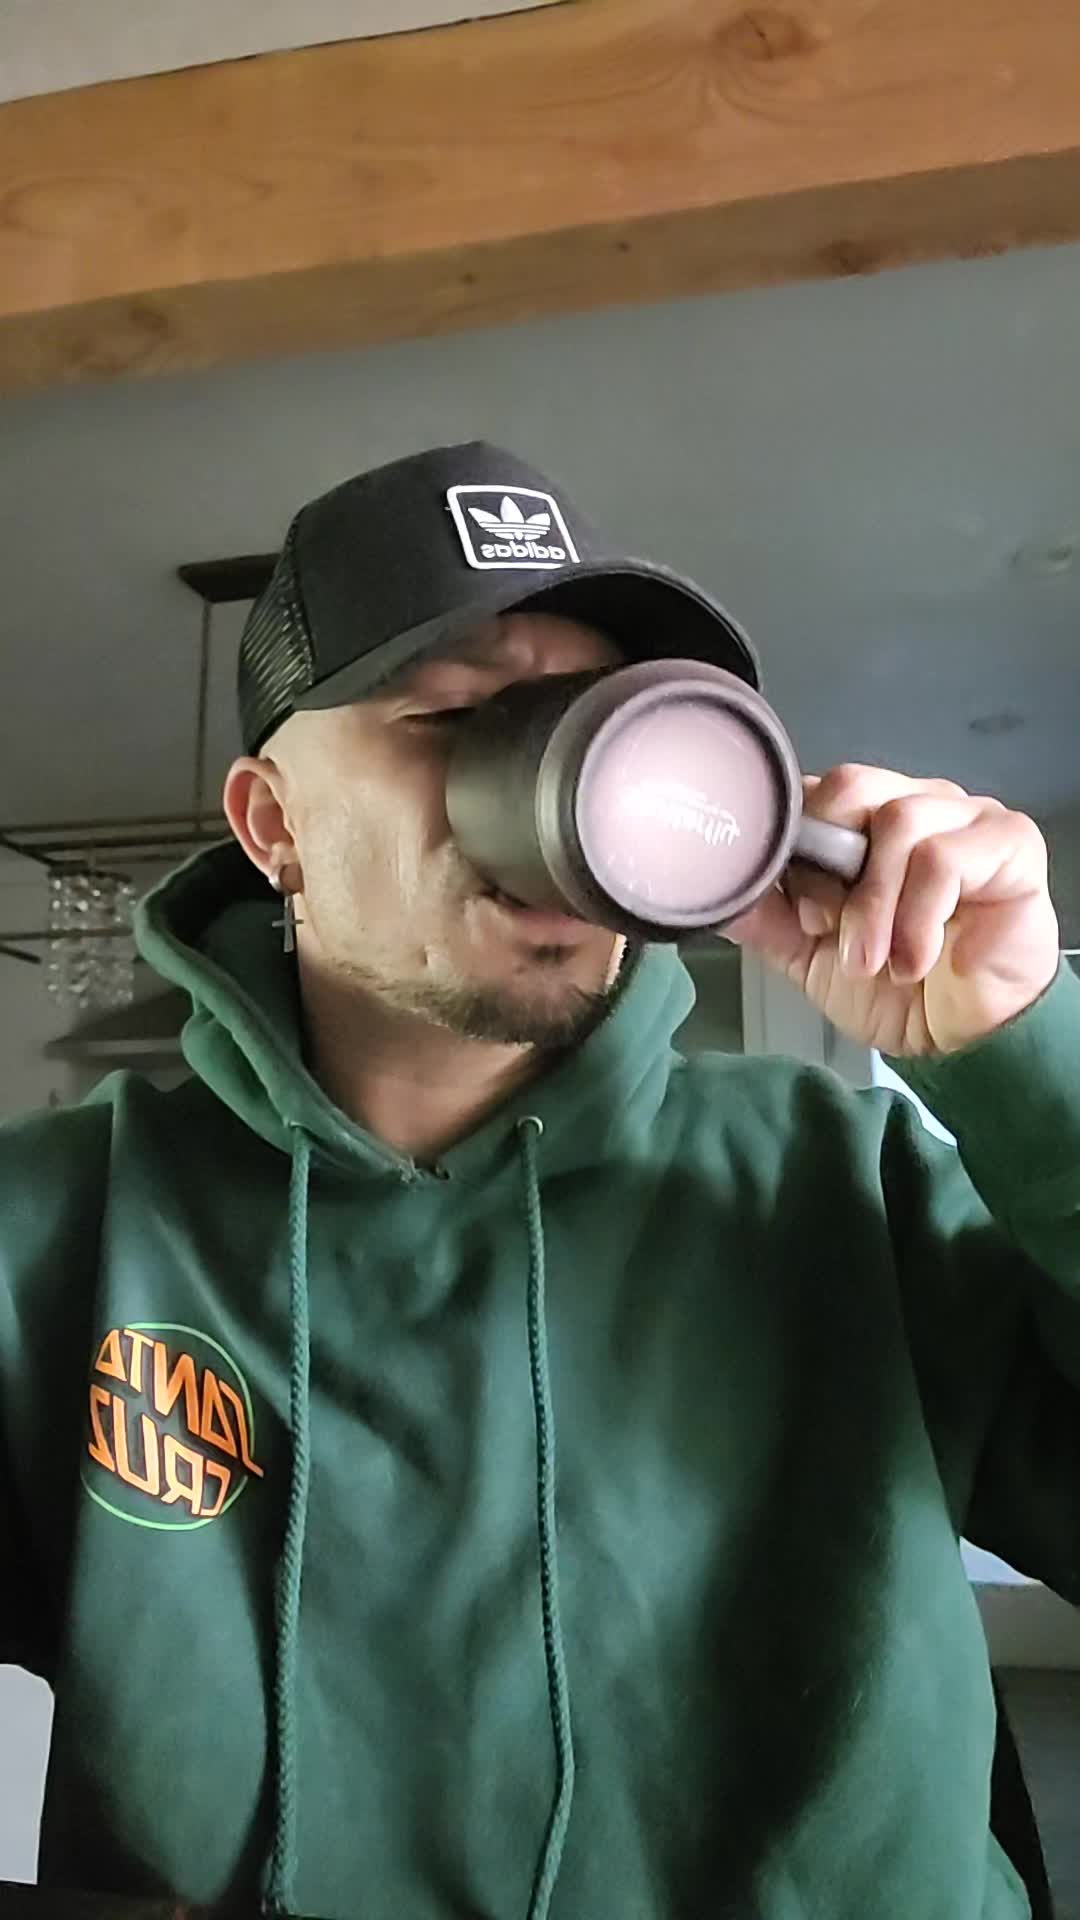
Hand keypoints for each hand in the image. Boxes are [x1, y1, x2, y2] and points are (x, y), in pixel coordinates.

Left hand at [720, 765, 1060, 1056]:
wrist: (964, 1043)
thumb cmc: (900, 991)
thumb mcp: (812, 955)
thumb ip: (766, 917)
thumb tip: (713, 890)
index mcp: (869, 821)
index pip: (815, 792)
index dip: (793, 844)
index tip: (797, 912)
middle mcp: (918, 805)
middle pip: (852, 784)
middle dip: (828, 868)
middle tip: (826, 928)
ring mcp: (967, 818)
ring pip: (899, 822)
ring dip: (874, 905)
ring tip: (875, 961)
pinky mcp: (1010, 844)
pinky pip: (947, 857)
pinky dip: (920, 918)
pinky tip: (918, 960)